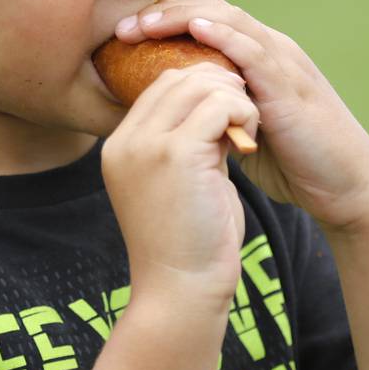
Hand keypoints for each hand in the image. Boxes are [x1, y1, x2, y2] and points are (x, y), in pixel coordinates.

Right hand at [101, 61, 258, 311]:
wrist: (181, 292)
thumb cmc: (189, 243)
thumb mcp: (178, 181)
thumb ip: (188, 141)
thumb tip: (217, 104)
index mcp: (120, 146)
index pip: (159, 87)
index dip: (198, 84)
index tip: (228, 105)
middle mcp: (126, 140)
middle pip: (176, 78)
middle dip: (217, 84)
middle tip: (244, 111)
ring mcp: (147, 145)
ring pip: (198, 84)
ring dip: (233, 97)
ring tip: (247, 127)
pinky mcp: (176, 154)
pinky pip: (218, 105)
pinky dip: (241, 112)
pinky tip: (248, 141)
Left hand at [114, 0, 368, 231]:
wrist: (347, 188)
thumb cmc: (294, 161)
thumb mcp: (241, 128)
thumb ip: (213, 111)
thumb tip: (172, 114)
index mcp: (254, 57)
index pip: (203, 19)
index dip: (163, 19)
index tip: (123, 34)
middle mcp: (269, 50)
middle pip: (210, 10)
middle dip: (164, 12)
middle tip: (123, 26)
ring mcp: (282, 64)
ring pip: (230, 20)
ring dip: (183, 17)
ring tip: (146, 23)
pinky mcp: (291, 86)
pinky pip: (255, 52)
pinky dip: (224, 36)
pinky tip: (196, 30)